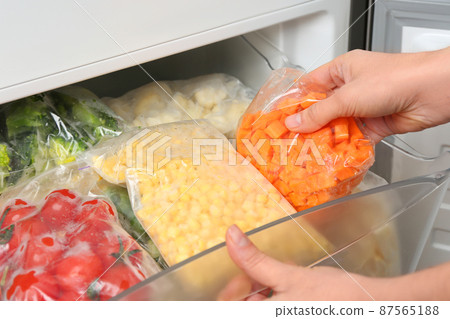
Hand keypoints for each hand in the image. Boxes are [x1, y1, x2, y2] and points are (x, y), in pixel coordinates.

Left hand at [225, 225, 449, 300]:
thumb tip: (231, 236)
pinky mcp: (294, 314)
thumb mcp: (289, 275)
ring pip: (262, 304)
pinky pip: (278, 306)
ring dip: (267, 289)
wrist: (373, 306)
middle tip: (269, 274)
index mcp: (267, 316)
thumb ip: (254, 261)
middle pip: (245, 305)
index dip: (230, 292)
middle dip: (251, 287)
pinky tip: (294, 288)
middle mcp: (273, 318)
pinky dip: (279, 297)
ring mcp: (286, 316)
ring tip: (287, 276)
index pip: (227, 306)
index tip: (241, 277)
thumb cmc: (336, 297)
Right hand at [285, 48, 449, 142]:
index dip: (295, 102)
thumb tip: (294, 123)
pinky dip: (344, 148)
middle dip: (309, 125)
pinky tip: (332, 156)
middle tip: (292, 140)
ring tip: (308, 152)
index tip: (281, 118)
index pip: (311, 86)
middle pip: (323, 109)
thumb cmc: (394, 79)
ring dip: (326, 139)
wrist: (432, 92)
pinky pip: (353, 138)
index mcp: (342, 70)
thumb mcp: (347, 96)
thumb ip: (318, 113)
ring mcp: (363, 107)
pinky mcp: (374, 124)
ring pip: (337, 125)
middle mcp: (352, 88)